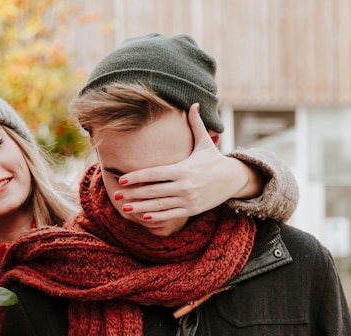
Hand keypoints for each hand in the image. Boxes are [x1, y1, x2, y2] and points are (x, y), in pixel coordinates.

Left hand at [115, 103, 262, 221]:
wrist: (233, 179)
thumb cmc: (214, 160)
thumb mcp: (205, 142)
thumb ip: (196, 124)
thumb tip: (194, 104)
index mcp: (183, 169)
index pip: (154, 173)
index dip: (137, 177)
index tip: (122, 179)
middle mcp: (184, 185)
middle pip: (153, 191)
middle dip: (134, 194)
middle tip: (117, 195)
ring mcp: (188, 200)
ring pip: (159, 205)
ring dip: (140, 207)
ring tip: (125, 208)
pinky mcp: (191, 210)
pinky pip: (171, 215)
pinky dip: (157, 216)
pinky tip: (143, 217)